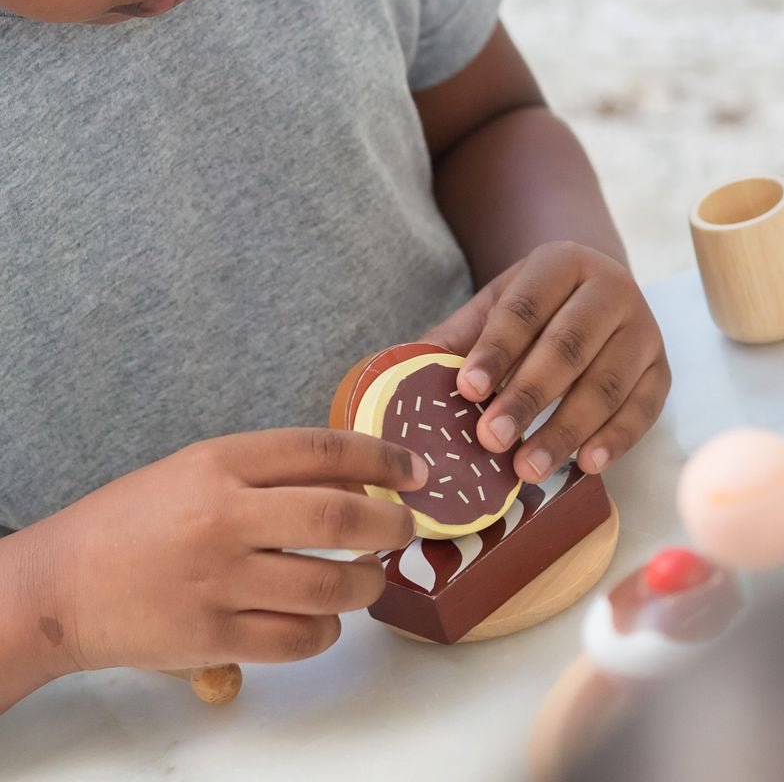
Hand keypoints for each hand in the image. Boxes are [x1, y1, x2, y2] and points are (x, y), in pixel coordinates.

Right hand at [27, 428, 426, 673]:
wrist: (62, 584)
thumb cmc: (138, 518)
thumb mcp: (200, 468)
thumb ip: (271, 471)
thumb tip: (360, 479)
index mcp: (220, 463)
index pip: (322, 450)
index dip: (383, 458)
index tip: (415, 472)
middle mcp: (223, 518)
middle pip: (339, 519)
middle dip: (391, 526)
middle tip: (404, 529)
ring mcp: (218, 583)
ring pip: (329, 587)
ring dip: (369, 584)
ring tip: (371, 578)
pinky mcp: (211, 638)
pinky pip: (298, 639)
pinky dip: (327, 631)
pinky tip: (327, 619)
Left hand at [423, 241, 670, 482]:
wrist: (595, 291)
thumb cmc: (536, 306)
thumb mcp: (495, 306)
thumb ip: (458, 336)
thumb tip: (401, 371)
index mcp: (562, 262)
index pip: (526, 308)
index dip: (496, 350)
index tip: (465, 391)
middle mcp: (611, 288)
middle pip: (568, 347)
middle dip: (527, 397)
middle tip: (490, 439)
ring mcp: (644, 329)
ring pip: (606, 383)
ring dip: (566, 430)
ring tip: (527, 468)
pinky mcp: (662, 369)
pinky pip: (643, 408)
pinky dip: (616, 439)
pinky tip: (585, 465)